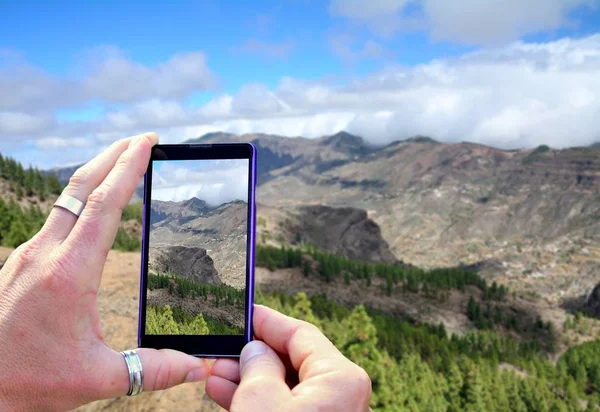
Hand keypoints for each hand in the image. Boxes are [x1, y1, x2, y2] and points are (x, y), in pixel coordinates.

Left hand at [0, 133, 209, 410]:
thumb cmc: (29, 383)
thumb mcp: (97, 378)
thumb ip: (153, 369)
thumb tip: (198, 366)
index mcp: (69, 273)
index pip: (104, 205)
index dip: (128, 168)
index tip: (147, 143)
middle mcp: (45, 255)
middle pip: (80, 187)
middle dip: (113, 155)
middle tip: (141, 139)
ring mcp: (28, 256)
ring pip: (65, 199)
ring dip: (95, 174)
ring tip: (120, 163)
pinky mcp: (20, 263)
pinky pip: (55, 217)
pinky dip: (79, 199)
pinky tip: (90, 207)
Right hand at [206, 305, 371, 410]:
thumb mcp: (261, 400)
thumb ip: (257, 365)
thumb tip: (256, 350)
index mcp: (341, 378)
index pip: (301, 334)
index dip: (269, 321)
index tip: (246, 313)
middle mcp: (343, 395)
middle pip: (293, 361)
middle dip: (254, 355)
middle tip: (223, 351)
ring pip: (287, 387)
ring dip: (251, 380)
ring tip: (217, 374)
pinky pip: (288, 408)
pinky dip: (261, 401)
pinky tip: (227, 394)